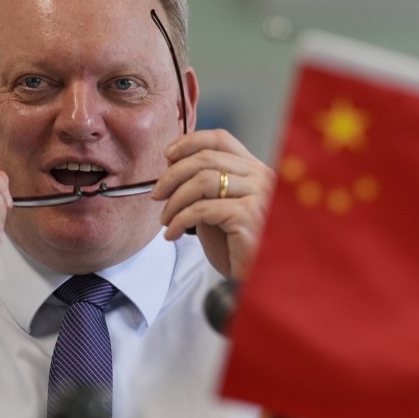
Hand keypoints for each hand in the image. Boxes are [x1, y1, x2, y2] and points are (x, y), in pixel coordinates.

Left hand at [152, 129, 274, 278]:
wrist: (258, 278)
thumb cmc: (238, 246)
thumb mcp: (220, 208)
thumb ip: (205, 186)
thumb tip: (171, 166)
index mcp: (256, 170)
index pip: (221, 139)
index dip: (189, 142)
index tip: (166, 156)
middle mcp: (261, 177)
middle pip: (206, 158)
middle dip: (173, 175)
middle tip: (157, 195)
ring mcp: (257, 195)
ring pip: (202, 181)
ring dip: (175, 200)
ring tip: (165, 220)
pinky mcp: (248, 215)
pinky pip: (202, 209)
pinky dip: (180, 220)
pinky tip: (172, 234)